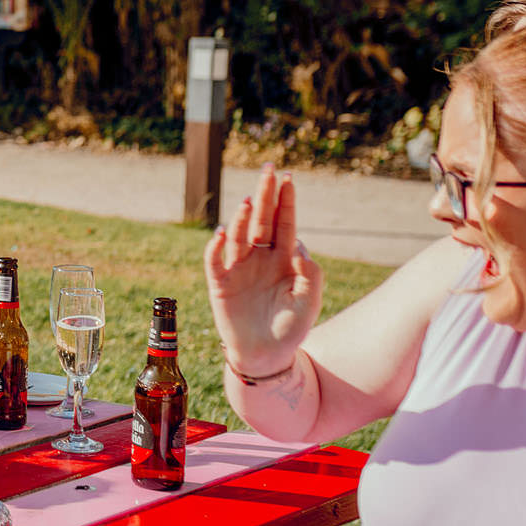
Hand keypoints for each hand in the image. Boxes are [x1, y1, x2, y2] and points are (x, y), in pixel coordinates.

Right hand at [203, 164, 324, 376]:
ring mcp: (239, 269)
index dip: (286, 202)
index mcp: (284, 259)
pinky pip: (214, 261)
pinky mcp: (220, 283)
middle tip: (268, 170)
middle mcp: (260, 258)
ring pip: (239, 236)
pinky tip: (223, 233)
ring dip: (242, 218)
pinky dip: (217, 247)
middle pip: (261, 220)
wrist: (266, 355)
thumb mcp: (310, 302)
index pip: (285, 224)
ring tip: (249, 202)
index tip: (288, 179)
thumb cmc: (291, 328)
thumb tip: (300, 246)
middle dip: (266, 195)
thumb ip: (311, 275)